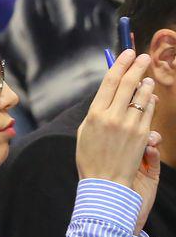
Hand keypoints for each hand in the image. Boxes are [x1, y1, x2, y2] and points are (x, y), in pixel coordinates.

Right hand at [76, 50, 162, 227]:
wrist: (106, 182)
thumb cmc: (91, 157)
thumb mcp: (85, 131)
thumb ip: (96, 112)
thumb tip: (109, 96)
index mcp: (95, 114)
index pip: (110, 82)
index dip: (119, 64)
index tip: (126, 54)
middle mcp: (112, 116)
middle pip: (128, 83)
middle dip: (136, 66)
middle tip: (141, 56)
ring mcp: (129, 125)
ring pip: (142, 96)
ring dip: (145, 83)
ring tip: (147, 76)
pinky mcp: (142, 134)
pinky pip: (149, 111)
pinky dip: (151, 101)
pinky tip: (150, 96)